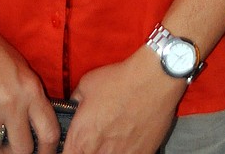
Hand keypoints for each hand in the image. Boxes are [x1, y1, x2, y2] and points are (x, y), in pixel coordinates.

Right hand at [0, 32, 58, 153]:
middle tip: (10, 148)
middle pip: (22, 149)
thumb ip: (32, 100)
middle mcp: (13, 104)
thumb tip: (39, 128)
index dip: (48, 150)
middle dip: (15, 152)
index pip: (49, 131)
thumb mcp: (24, 73)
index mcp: (32, 92)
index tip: (43, 153)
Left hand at [66, 47, 185, 153]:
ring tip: (115, 137)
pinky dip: (127, 150)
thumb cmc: (122, 79)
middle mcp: (97, 152)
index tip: (76, 146)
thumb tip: (74, 106)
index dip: (70, 151)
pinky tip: (129, 139)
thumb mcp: (87, 84)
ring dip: (107, 151)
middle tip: (99, 138)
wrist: (154, 78)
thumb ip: (75, 101)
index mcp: (80, 137)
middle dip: (89, 150)